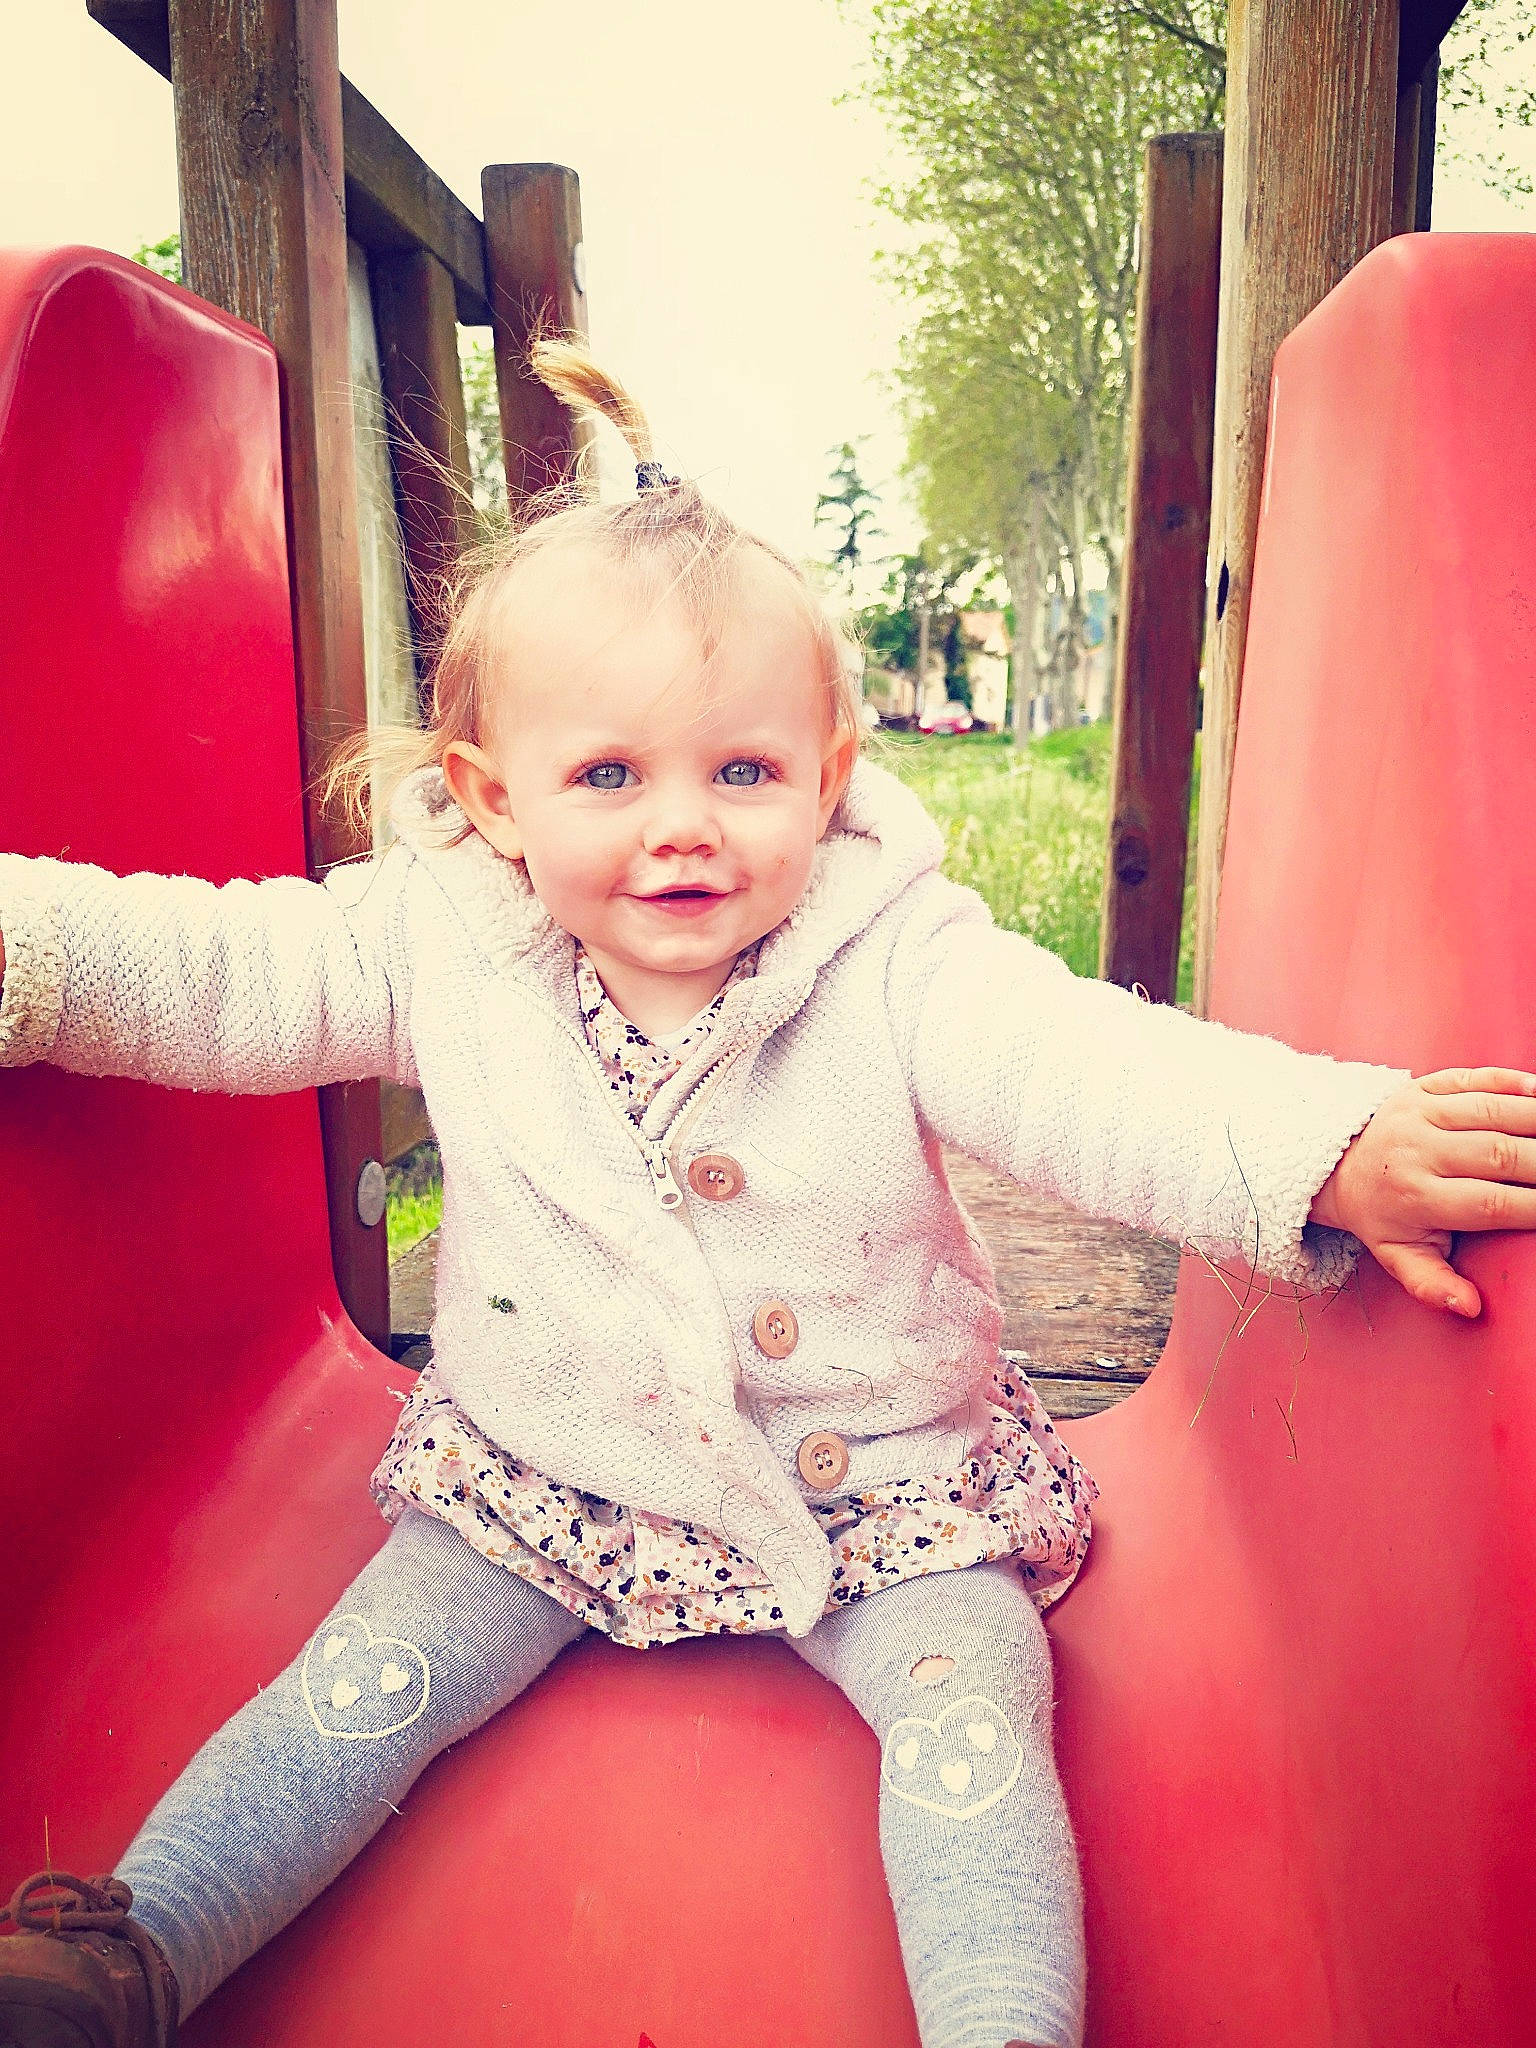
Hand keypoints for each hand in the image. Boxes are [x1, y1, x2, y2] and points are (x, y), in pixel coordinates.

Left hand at [1310, 1068, 1535, 1317]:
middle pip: (1500, 1154)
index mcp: (1415, 1196)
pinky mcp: (1423, 1086)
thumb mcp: (1397, 1254)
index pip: (1491, 1203)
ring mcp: (1419, 1112)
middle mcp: (1416, 1150)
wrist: (1337, 1164)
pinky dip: (1514, 1083)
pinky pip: (1475, 1079)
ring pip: (1494, 1110)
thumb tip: (1470, 1307)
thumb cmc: (1381, 1216)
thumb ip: (1431, 1283)